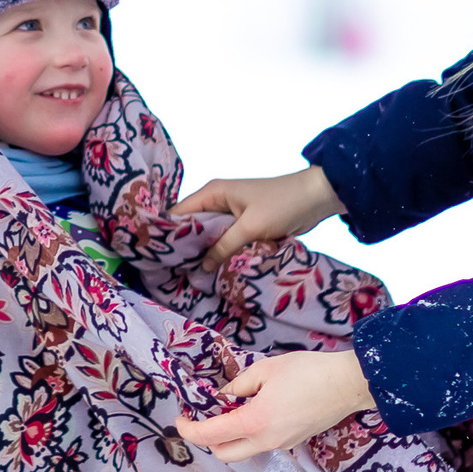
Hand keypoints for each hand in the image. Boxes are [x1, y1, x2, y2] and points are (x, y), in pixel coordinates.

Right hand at [171, 164, 344, 266]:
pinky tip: (211, 273)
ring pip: (208, 237)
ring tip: (187, 278)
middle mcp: (217, 201)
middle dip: (183, 248)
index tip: (156, 258)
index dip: (166, 234)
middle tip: (170, 275)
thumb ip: (223, 247)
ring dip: (203, 254)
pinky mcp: (244, 226)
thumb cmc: (282, 204)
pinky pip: (225, 242)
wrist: (316, 198)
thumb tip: (199, 269)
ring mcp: (231, 214)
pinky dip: (219, 254)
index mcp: (213, 192)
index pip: (179, 213)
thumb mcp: (250, 227)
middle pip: (191, 227)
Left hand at [174, 349, 373, 460]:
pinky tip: (254, 413)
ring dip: (228, 438)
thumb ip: (238, 386)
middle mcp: (265, 441)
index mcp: (254, 422)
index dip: (189, 429)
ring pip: (243, 451)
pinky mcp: (293, 442)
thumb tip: (223, 396)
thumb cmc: (307, 371)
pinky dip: (248, 435)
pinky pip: (261, 445)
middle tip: (203, 416)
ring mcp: (280, 445)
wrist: (347, 384)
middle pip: (223, 453)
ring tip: (229, 411)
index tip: (180, 417)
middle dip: (207, 439)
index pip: (210, 435)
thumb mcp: (266, 369)